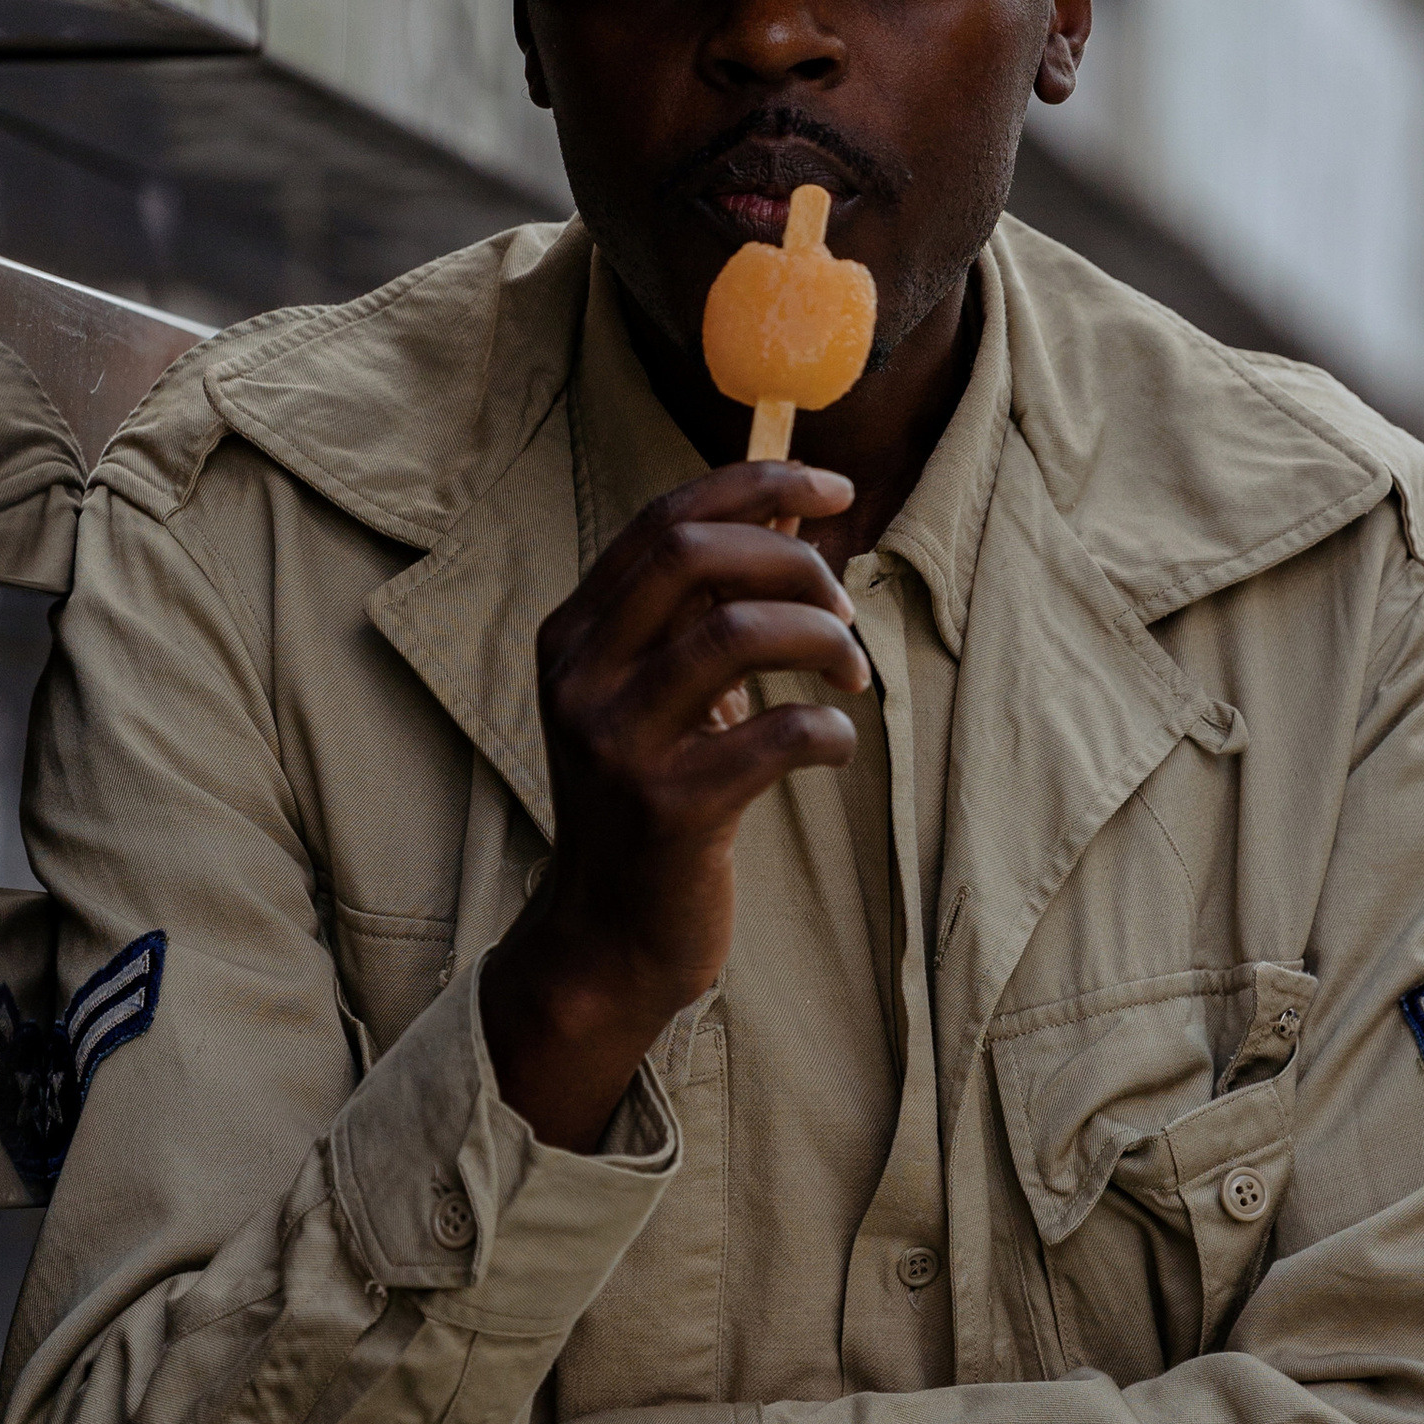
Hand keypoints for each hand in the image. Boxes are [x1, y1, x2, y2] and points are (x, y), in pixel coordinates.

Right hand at [478, 464, 864, 1151]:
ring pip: (738, 632)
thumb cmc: (653, 802)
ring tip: (850, 677)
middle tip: (845, 605)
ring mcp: (618, 743)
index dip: (758, 486)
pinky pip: (779, 735)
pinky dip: (829, 731)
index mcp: (572, 634)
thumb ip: (699, 613)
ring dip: (822, 639)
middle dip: (794, 560)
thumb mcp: (653, 695)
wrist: (609, 937)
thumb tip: (789, 516)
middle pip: (694, 555)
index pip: (666, 521)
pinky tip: (833, 747)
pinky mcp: (669, 808)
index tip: (832, 487)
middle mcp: (580, 677)